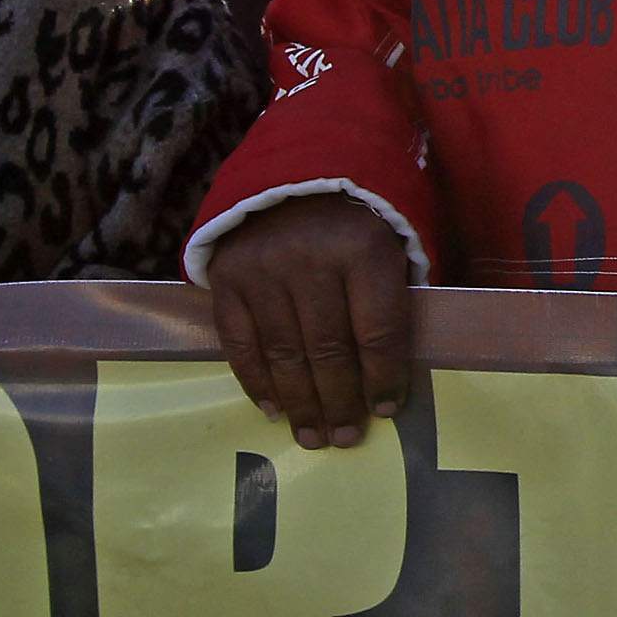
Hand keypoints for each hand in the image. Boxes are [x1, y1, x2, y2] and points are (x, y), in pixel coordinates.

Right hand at [200, 194, 413, 448]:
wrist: (290, 178)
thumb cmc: (352, 222)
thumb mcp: (388, 245)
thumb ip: (389, 300)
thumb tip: (388, 378)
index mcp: (362, 249)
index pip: (377, 330)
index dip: (383, 377)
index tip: (385, 410)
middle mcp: (309, 260)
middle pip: (328, 349)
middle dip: (340, 402)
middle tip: (345, 439)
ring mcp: (262, 271)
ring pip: (284, 354)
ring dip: (300, 403)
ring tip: (313, 436)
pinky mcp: (227, 279)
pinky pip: (240, 343)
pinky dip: (256, 381)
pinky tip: (274, 409)